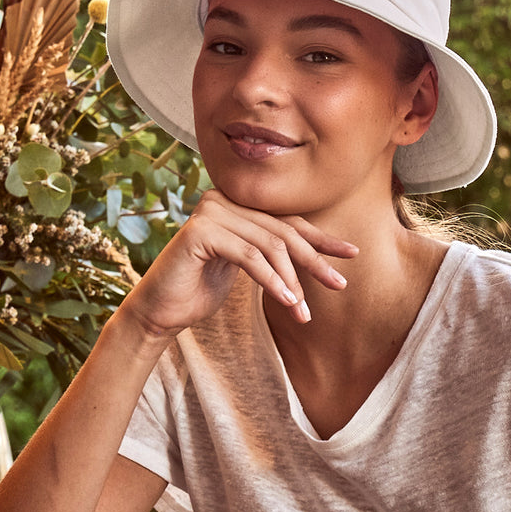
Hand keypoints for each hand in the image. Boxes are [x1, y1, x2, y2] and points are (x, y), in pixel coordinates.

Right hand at [122, 189, 357, 336]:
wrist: (159, 312)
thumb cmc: (202, 288)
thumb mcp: (247, 265)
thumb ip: (271, 250)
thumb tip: (317, 251)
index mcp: (236, 203)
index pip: (287, 220)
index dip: (321, 238)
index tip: (351, 254)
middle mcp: (224, 199)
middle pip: (283, 231)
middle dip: (315, 260)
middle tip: (339, 284)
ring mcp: (211, 211)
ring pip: (270, 245)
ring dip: (293, 281)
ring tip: (305, 311)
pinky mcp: (201, 231)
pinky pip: (250, 257)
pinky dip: (272, 281)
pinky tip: (287, 301)